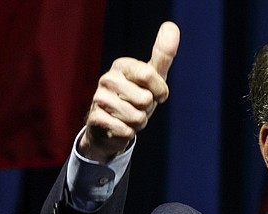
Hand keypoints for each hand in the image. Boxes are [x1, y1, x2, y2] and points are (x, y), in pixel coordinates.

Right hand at [79, 21, 179, 161]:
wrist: (111, 127)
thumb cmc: (136, 99)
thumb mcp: (152, 78)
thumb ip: (163, 55)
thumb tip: (172, 26)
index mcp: (122, 65)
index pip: (150, 75)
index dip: (159, 91)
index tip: (154, 94)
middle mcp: (107, 79)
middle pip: (145, 99)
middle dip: (148, 110)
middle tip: (138, 107)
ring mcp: (99, 98)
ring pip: (137, 118)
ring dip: (138, 123)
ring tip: (128, 117)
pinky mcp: (95, 119)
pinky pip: (126, 131)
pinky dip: (128, 133)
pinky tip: (119, 127)